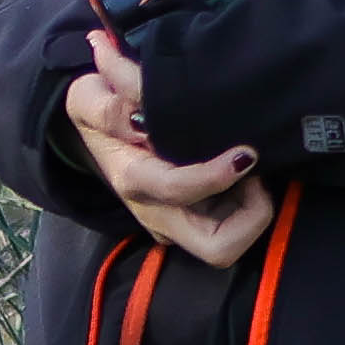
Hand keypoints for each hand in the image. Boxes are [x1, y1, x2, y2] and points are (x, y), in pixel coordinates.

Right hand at [72, 25, 274, 266]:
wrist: (100, 129)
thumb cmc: (103, 108)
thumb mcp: (88, 95)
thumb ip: (107, 108)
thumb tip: (141, 121)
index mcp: (133, 180)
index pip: (178, 192)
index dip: (216, 177)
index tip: (245, 153)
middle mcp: (156, 214)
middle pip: (218, 249)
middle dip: (251, 217)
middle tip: (255, 176)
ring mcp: (174, 225)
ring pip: (230, 244)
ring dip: (251, 211)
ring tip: (250, 172)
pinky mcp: (189, 223)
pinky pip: (229, 230)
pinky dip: (246, 207)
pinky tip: (240, 174)